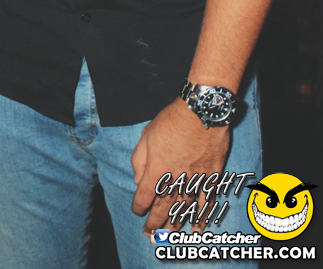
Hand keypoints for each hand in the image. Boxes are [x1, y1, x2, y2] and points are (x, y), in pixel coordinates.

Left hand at [131, 97, 230, 234]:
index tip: (137, 211)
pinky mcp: (211, 178)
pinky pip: (206, 203)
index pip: (144, 196)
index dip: (139, 207)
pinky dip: (202, 217)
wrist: (201, 112)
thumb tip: (136, 180)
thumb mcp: (146, 135)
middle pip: (163, 208)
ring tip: (168, 234)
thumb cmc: (171, 121)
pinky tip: (197, 228)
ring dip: (175, 224)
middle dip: (154, 223)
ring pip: (183, 209)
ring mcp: (194, 180)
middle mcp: (175, 179)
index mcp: (156, 169)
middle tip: (150, 234)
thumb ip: (139, 160)